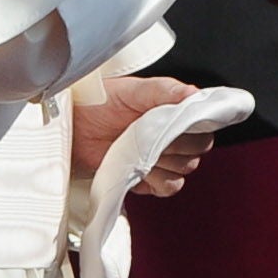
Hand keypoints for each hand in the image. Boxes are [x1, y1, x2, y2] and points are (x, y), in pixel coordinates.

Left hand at [69, 73, 218, 197]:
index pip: (204, 128)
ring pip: (183, 170)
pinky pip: (168, 187)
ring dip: (163, 163)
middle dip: (176, 146)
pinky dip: (157, 181)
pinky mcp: (147, 179)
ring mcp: (160, 159)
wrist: (73, 126)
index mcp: (174, 113)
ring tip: (139, 150)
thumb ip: (166, 90)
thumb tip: (196, 95)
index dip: (194, 129)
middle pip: (197, 152)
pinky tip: (141, 170)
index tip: (176, 125)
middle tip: (149, 135)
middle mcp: (171, 137)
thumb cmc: (100, 102)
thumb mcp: (133, 90)